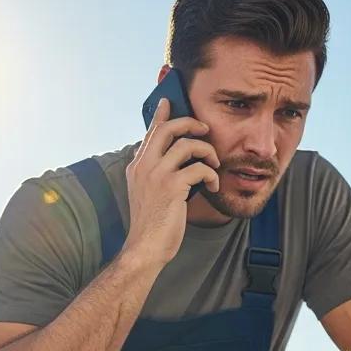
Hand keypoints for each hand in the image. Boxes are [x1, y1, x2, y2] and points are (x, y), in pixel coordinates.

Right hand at [123, 96, 220, 267]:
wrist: (145, 248)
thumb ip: (153, 175)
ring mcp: (157, 175)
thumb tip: (167, 160)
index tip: (168, 102)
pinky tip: (213, 185)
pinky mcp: (172, 186)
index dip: (161, 115)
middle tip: (205, 130)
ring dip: (207, 152)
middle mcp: (144, 165)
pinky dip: (211, 175)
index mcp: (137, 166)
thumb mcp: (146, 194)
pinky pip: (199, 168)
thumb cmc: (151, 225)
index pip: (151, 133)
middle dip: (191, 124)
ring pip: (187, 144)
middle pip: (169, 128)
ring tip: (214, 163)